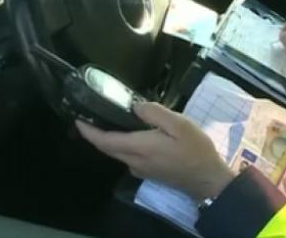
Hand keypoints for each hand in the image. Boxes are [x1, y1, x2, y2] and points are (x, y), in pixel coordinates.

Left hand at [76, 102, 234, 200]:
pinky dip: (123, 145)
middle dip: (95, 135)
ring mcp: (140, 170)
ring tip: (111, 121)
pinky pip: (128, 158)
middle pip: (108, 148)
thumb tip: (135, 107)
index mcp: (140, 147)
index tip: (78, 119)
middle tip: (91, 117)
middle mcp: (134, 161)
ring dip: (110, 140)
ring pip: (117, 154)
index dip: (89, 131)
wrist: (207, 179)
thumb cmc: (195, 150)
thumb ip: (155, 113)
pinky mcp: (148, 173)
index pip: (105, 141)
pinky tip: (133, 134)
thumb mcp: (179, 124)